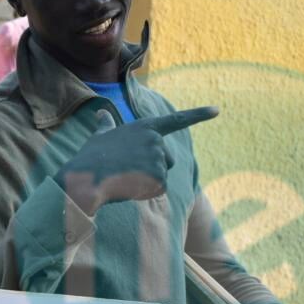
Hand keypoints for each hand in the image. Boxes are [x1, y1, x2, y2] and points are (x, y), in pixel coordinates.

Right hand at [54, 107, 218, 213]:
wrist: (87, 179)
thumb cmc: (91, 158)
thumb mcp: (99, 137)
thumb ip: (106, 126)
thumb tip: (101, 114)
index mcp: (145, 127)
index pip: (177, 119)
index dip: (198, 114)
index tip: (217, 110)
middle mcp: (155, 139)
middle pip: (167, 160)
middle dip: (153, 169)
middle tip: (127, 169)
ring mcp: (158, 157)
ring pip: (162, 177)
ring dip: (146, 182)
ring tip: (125, 177)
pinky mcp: (159, 176)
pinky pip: (158, 190)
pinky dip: (145, 193)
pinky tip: (128, 187)